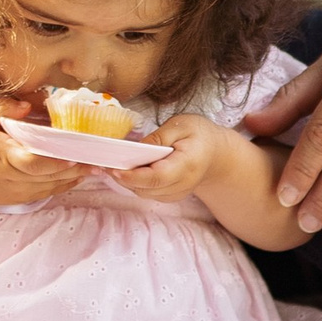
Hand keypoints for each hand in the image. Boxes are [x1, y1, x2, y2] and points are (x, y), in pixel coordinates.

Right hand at [0, 104, 108, 210]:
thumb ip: (3, 109)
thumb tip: (27, 104)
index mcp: (3, 157)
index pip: (32, 162)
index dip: (55, 162)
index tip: (74, 155)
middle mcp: (13, 178)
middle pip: (49, 176)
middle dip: (75, 168)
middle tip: (98, 158)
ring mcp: (19, 192)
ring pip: (53, 186)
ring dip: (75, 177)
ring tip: (96, 165)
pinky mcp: (23, 199)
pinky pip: (50, 192)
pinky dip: (66, 184)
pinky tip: (81, 174)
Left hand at [103, 110, 224, 204]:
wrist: (217, 154)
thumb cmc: (200, 135)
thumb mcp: (181, 125)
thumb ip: (159, 137)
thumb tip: (136, 148)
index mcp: (188, 164)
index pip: (158, 177)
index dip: (135, 176)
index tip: (115, 169)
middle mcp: (183, 184)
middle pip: (147, 189)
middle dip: (124, 178)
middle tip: (104, 163)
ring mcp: (177, 193)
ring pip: (144, 193)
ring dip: (127, 182)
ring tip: (112, 164)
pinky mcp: (170, 195)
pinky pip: (147, 193)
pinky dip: (134, 183)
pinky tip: (126, 169)